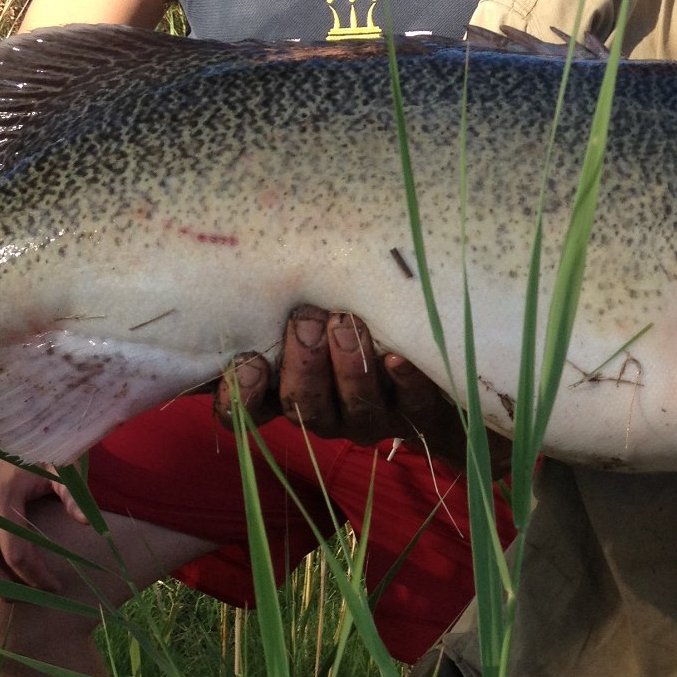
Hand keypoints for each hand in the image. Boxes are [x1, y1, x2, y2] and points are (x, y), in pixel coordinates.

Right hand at [0, 448, 88, 593]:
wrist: (9, 425)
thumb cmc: (38, 447)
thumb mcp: (62, 466)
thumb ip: (73, 496)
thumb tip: (87, 524)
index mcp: (0, 500)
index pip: (16, 555)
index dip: (37, 577)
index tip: (53, 587)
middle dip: (4, 589)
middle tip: (26, 594)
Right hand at [217, 308, 502, 472]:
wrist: (436, 375)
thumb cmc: (354, 329)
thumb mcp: (313, 319)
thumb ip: (281, 304)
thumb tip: (246, 259)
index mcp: (290, 393)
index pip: (248, 411)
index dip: (241, 396)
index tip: (248, 361)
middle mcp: (328, 412)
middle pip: (302, 406)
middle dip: (303, 364)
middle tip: (305, 323)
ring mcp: (374, 416)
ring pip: (355, 407)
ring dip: (348, 367)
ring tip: (346, 324)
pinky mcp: (420, 412)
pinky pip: (412, 403)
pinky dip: (404, 379)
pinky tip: (397, 355)